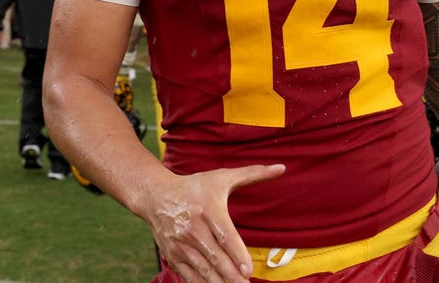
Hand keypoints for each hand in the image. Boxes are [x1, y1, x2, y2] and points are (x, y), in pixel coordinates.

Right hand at [142, 164, 284, 282]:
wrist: (157, 196)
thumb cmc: (195, 186)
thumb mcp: (222, 177)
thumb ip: (253, 174)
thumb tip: (281, 168)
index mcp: (208, 209)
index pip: (225, 236)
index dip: (237, 254)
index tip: (248, 270)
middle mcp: (193, 228)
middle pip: (216, 257)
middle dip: (232, 276)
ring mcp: (181, 244)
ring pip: (203, 269)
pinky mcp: (173, 254)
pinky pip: (189, 274)